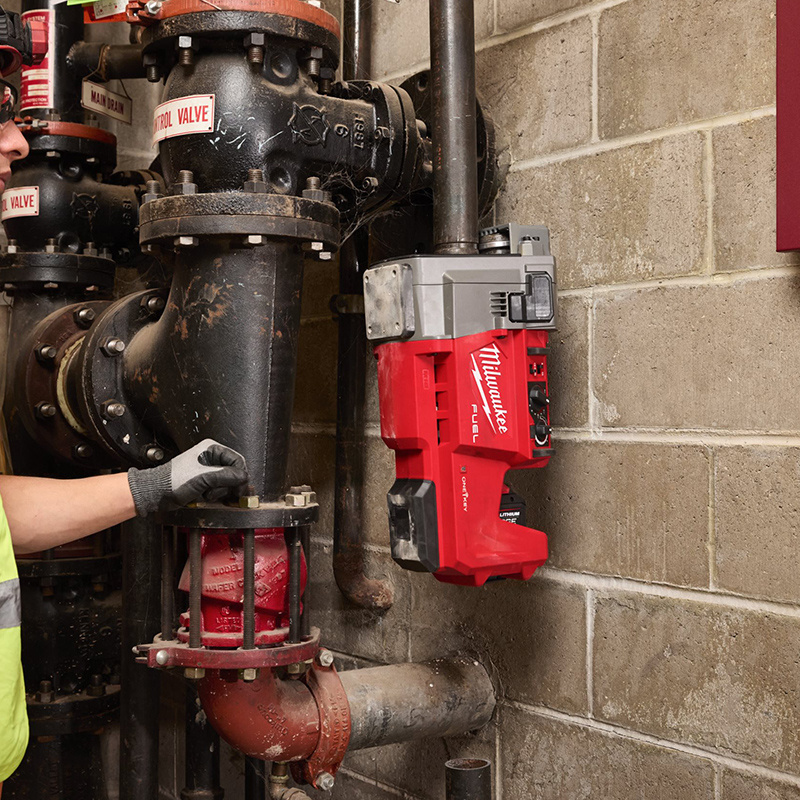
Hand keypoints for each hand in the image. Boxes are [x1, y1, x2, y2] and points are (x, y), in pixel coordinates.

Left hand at [127, 439, 248, 515]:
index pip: (237, 460)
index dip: (240, 476)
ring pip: (228, 481)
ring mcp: (208, 468)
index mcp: (211, 448)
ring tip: (209, 495)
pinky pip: (220, 487)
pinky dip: (217, 494)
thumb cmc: (173, 481)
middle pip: (234, 471)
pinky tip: (208, 497)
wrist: (157, 493)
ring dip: (221, 491)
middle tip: (225, 494)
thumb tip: (243, 477)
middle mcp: (211, 456)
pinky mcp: (205, 479)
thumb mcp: (203, 478)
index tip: (239, 489)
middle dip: (229, 485)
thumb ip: (226, 476)